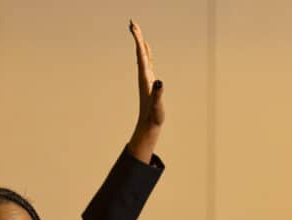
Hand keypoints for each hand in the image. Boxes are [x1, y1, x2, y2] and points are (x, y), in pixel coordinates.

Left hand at [126, 20, 163, 163]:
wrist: (148, 126)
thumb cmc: (154, 116)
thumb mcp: (157, 105)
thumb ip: (158, 93)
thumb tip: (159, 81)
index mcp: (145, 78)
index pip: (141, 55)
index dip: (138, 40)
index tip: (134, 27)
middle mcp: (144, 75)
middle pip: (140, 52)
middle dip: (137, 37)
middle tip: (132, 22)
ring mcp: (146, 78)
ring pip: (143, 56)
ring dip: (140, 43)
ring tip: (137, 30)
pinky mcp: (149, 82)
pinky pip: (147, 62)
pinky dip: (146, 52)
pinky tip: (146, 49)